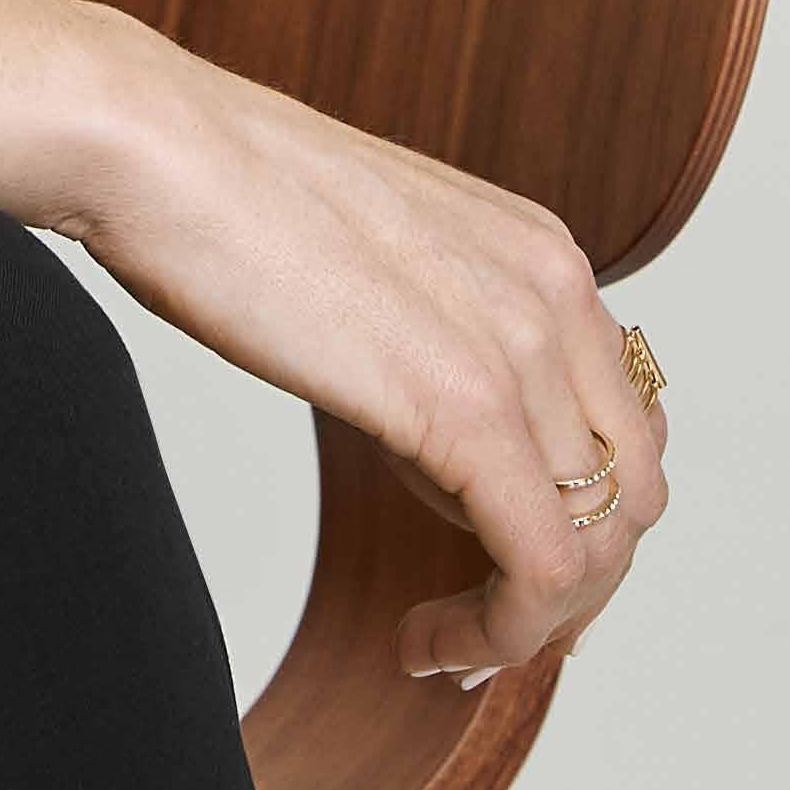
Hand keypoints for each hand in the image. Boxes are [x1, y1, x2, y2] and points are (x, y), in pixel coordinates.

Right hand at [50, 19, 669, 681]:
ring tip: (446, 641)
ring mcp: (522, 347)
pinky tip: (427, 643)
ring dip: (530, 619)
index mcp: (541, 252)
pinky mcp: (467, 407)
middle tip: (489, 623)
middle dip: (575, 581)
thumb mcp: (381, 259)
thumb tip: (440, 433)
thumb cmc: (225, 196)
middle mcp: (558, 290)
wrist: (156, 147)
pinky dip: (499, 633)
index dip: (582, 515)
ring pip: (600, 540)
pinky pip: (541, 566)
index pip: (626, 420)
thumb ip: (438, 330)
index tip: (508, 568)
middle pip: (634, 489)